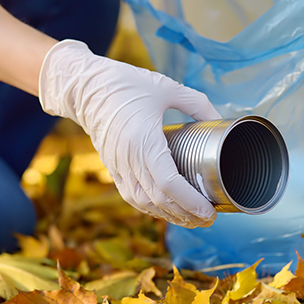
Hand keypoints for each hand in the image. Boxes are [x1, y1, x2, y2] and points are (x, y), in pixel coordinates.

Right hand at [38, 40, 220, 227]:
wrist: (84, 87)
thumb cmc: (124, 84)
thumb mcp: (166, 86)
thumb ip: (196, 103)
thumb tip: (218, 118)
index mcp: (143, 141)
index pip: (168, 184)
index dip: (190, 202)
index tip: (209, 210)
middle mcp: (129, 159)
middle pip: (159, 200)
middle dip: (185, 214)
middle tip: (208, 219)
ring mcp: (118, 166)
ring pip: (144, 202)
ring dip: (168, 215)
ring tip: (191, 219)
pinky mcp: (111, 167)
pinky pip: (131, 196)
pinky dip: (150, 207)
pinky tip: (165, 210)